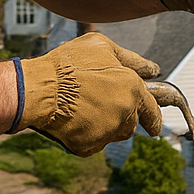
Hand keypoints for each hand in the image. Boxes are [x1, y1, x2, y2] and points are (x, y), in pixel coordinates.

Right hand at [19, 33, 162, 154]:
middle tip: (100, 103)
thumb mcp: (102, 47)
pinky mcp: (89, 146)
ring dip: (107, 125)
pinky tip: (73, 119)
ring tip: (83, 107)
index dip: (153, 118)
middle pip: (131, 122)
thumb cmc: (68, 63)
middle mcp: (125, 112)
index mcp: (133, 89)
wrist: (38, 88)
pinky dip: (87, 134)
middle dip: (122, 115)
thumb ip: (133, 59)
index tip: (154, 126)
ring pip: (114, 133)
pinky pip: (94, 143)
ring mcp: (108, 132)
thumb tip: (155, 70)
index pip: (152, 110)